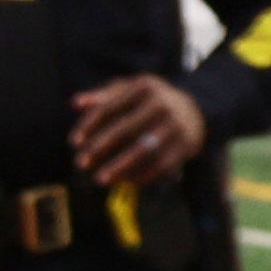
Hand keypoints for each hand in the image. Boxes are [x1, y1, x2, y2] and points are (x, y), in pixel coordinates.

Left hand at [66, 73, 205, 193]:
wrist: (196, 110)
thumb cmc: (150, 101)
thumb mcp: (129, 91)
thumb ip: (103, 97)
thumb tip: (75, 103)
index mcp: (143, 87)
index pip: (110, 107)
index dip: (89, 125)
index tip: (74, 142)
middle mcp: (161, 104)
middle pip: (125, 129)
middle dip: (100, 148)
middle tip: (80, 164)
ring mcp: (175, 125)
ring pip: (143, 150)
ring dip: (120, 167)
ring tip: (101, 179)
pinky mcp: (186, 145)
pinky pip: (161, 165)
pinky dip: (142, 176)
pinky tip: (125, 183)